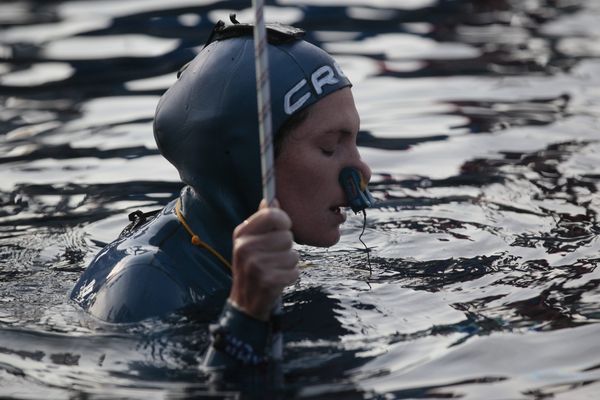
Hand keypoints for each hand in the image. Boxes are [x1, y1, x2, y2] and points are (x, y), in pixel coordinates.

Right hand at [229, 199, 298, 320]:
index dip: (284, 221)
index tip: (283, 228)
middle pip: (287, 236)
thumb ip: (263, 221)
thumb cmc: (253, 266)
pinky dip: (290, 277)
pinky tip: (277, 280)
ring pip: (293, 255)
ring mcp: (255, 265)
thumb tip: (272, 200)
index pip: (272, 215)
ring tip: (275, 269)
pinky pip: (295, 272)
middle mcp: (245, 248)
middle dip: (286, 247)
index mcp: (241, 233)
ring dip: (289, 263)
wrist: (245, 302)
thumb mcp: (251, 242)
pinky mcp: (268, 281)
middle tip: (274, 257)